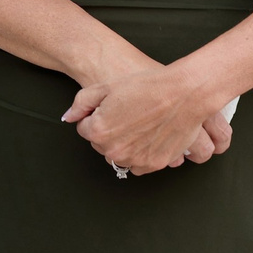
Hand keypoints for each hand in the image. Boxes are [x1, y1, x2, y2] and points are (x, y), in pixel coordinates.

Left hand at [61, 56, 235, 174]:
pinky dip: (140, 154)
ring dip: (124, 145)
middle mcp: (115, 150)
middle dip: (109, 131)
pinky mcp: (154, 164)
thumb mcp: (106, 87)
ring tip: (138, 124)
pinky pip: (139, 165)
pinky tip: (148, 136)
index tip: (110, 109)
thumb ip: (82, 103)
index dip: (96, 116)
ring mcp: (135, 160)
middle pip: (101, 145)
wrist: (183, 94)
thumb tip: (69, 118)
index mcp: (99, 131)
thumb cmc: (147, 87)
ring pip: (120, 156)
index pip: (85, 129)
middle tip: (126, 114)